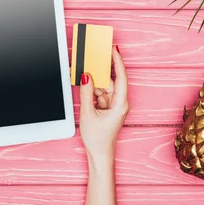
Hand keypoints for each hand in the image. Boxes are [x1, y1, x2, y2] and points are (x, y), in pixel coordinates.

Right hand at [79, 45, 129, 161]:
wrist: (99, 155)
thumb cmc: (98, 139)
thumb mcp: (88, 114)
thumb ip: (86, 93)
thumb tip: (86, 76)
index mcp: (120, 104)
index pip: (121, 78)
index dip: (118, 62)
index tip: (113, 49)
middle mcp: (119, 103)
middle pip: (110, 80)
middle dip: (100, 71)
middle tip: (93, 57)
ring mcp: (113, 105)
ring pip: (103, 86)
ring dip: (93, 81)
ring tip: (82, 72)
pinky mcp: (107, 107)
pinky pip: (99, 93)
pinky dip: (91, 89)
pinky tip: (83, 84)